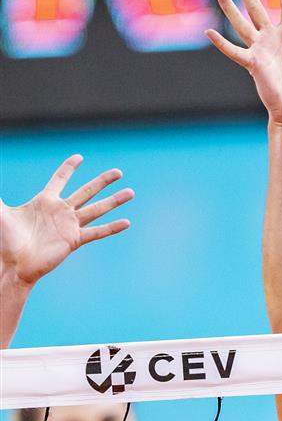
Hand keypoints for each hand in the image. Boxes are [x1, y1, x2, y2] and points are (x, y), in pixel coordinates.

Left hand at [0, 156, 133, 287]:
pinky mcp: (74, 240)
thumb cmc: (4, 239)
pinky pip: (96, 232)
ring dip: (114, 201)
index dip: (69, 168)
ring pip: (97, 209)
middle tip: (118, 172)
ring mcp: (69, 226)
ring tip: (131, 192)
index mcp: (45, 202)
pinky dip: (112, 228)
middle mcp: (61, 211)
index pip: (60, 179)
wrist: (13, 263)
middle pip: (86, 191)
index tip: (79, 157)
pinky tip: (126, 222)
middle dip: (102, 181)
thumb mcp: (0, 212)